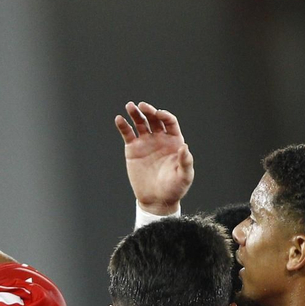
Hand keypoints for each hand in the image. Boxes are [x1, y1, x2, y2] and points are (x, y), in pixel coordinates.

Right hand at [116, 101, 193, 215]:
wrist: (157, 199)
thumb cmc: (174, 188)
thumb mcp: (184, 176)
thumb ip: (186, 161)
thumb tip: (185, 147)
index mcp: (174, 141)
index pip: (169, 122)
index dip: (164, 116)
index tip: (158, 114)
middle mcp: (159, 138)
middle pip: (154, 119)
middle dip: (148, 111)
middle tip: (142, 106)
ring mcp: (145, 143)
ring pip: (140, 123)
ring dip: (135, 113)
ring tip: (130, 106)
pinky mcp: (133, 149)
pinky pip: (127, 134)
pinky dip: (123, 126)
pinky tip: (119, 119)